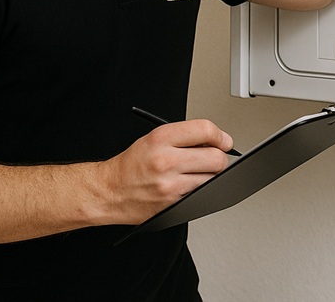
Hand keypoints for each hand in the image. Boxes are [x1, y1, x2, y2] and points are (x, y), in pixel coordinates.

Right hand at [95, 119, 234, 224]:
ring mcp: (170, 185)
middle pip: (216, 158)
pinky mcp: (173, 204)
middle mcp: (166, 161)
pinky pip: (201, 195)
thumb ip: (184, 137)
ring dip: (211, 176)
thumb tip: (217, 141)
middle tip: (215, 158)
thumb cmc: (132, 165)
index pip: (205, 130)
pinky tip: (188, 185)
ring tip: (197, 172)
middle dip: (220, 158)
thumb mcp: (153, 139)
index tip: (224, 141)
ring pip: (212, 179)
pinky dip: (200, 190)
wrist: (109, 191)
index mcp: (161, 138)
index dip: (220, 136)